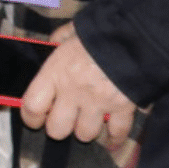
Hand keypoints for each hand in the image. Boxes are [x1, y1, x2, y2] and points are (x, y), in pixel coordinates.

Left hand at [19, 24, 136, 143]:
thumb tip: (53, 41)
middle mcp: (74, 92)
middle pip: (57, 130)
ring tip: (88, 120)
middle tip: (64, 119)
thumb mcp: (74, 29)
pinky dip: (115, 138)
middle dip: (59, 127)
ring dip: (86, 129)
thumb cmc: (102, 30)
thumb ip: (60, 37)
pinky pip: (117, 132)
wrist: (138, 33)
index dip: (31, 117)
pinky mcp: (123, 108)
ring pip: (85, 134)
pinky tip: (111, 139)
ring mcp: (99, 103)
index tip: (35, 118)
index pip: (32, 107)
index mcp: (57, 72)